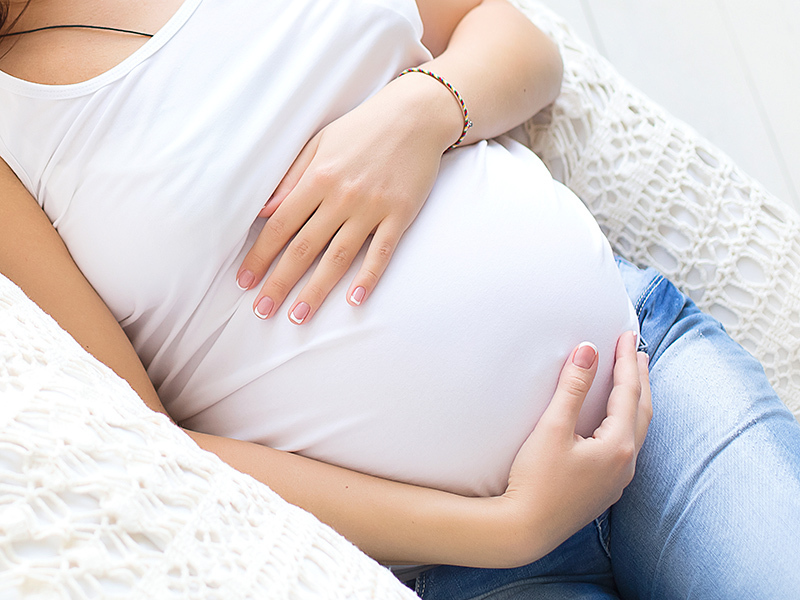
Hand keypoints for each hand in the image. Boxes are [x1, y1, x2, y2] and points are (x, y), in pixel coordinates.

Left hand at [236, 76, 458, 323]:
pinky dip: (368, 278)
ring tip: (298, 316)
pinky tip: (354, 301)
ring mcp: (372, 208)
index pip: (281, 226)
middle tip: (262, 311)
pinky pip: (381, 253)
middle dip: (280, 283)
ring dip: (316, 290)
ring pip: (339, 257)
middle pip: (304, 248)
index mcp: (317, 178)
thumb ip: (290, 177)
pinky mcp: (400, 215)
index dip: (260, 256)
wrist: (415, 116)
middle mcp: (342, 197)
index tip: (245, 281)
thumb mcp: (319, 143)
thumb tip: (262, 210)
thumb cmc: (362, 128)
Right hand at [498, 331, 651, 564]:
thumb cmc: (536, 480)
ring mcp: (616, 479)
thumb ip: (572, 387)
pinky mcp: (603, 489)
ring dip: (636, 401)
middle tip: (639, 352)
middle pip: (641, 411)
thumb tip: (589, 351)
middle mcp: (625, 463)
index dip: (627, 361)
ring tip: (633, 381)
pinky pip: (626, 446)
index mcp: (618, 445)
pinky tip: (617, 423)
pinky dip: (627, 423)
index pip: (628, 392)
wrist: (524, 529)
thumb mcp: (553, 428)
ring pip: (637, 430)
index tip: (629, 336)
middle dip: (640, 379)